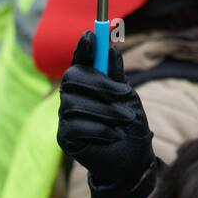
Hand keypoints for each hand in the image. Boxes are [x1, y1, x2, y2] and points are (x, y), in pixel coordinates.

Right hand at [58, 31, 156, 197]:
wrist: (132, 162)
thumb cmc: (130, 126)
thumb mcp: (129, 98)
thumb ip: (117, 77)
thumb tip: (110, 49)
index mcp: (88, 83)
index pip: (79, 60)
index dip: (82, 47)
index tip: (91, 35)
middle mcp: (72, 96)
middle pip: (72, 77)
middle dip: (100, 83)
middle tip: (124, 93)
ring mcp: (66, 117)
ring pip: (75, 102)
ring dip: (106, 110)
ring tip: (125, 119)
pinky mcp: (65, 138)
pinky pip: (76, 125)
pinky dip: (100, 128)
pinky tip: (114, 134)